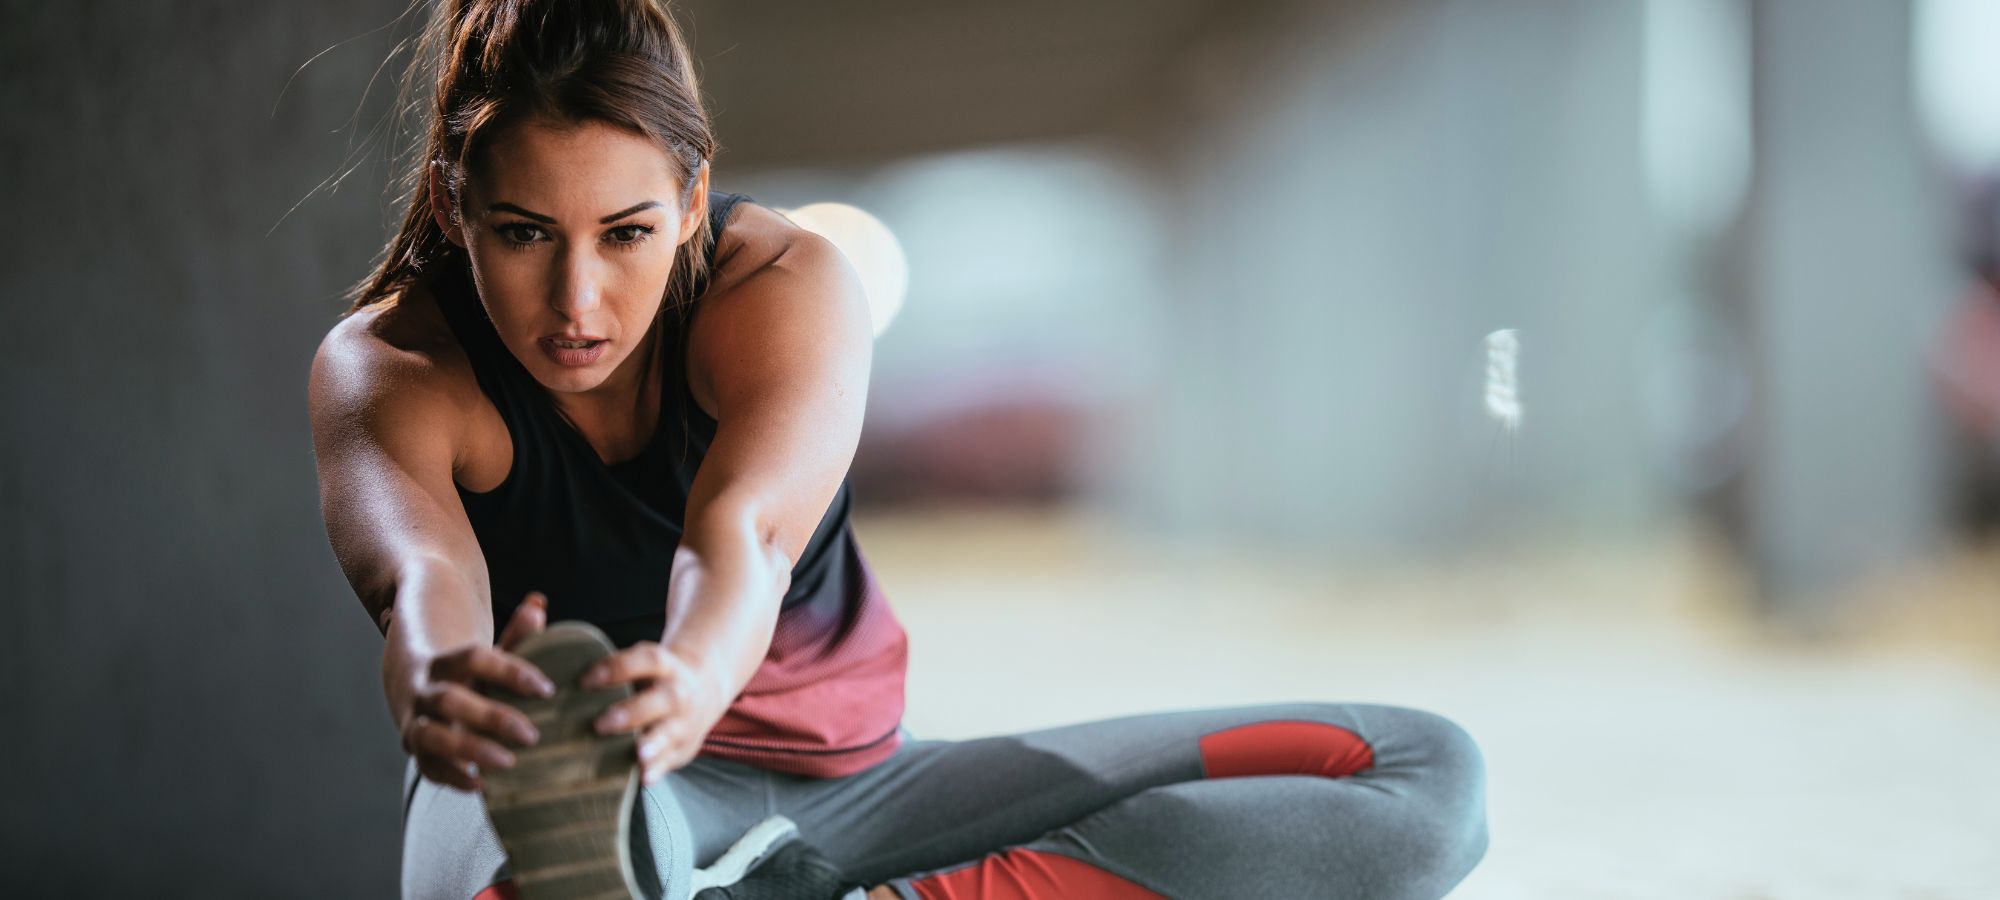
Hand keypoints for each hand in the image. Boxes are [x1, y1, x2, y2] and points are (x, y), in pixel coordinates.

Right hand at [401, 592, 555, 791]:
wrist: (417, 683)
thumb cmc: (469, 671)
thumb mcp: (490, 652)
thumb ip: (515, 634)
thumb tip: (538, 604)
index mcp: (447, 660)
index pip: (476, 659)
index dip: (511, 672)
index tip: (547, 689)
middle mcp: (425, 689)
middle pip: (449, 700)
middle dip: (490, 718)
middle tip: (533, 735)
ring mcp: (415, 720)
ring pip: (431, 736)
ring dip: (467, 750)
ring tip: (508, 763)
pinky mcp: (414, 749)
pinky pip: (426, 766)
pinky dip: (451, 777)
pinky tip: (482, 786)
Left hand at [580, 642, 730, 783]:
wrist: (704, 690)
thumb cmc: (653, 679)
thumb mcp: (644, 666)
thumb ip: (614, 673)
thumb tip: (560, 686)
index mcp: (665, 666)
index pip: (644, 661)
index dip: (615, 669)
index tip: (584, 681)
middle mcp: (677, 692)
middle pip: (660, 699)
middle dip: (632, 712)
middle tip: (600, 724)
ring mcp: (684, 721)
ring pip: (670, 731)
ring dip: (653, 743)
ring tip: (639, 754)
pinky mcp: (684, 747)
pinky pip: (672, 759)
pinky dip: (659, 769)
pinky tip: (644, 778)